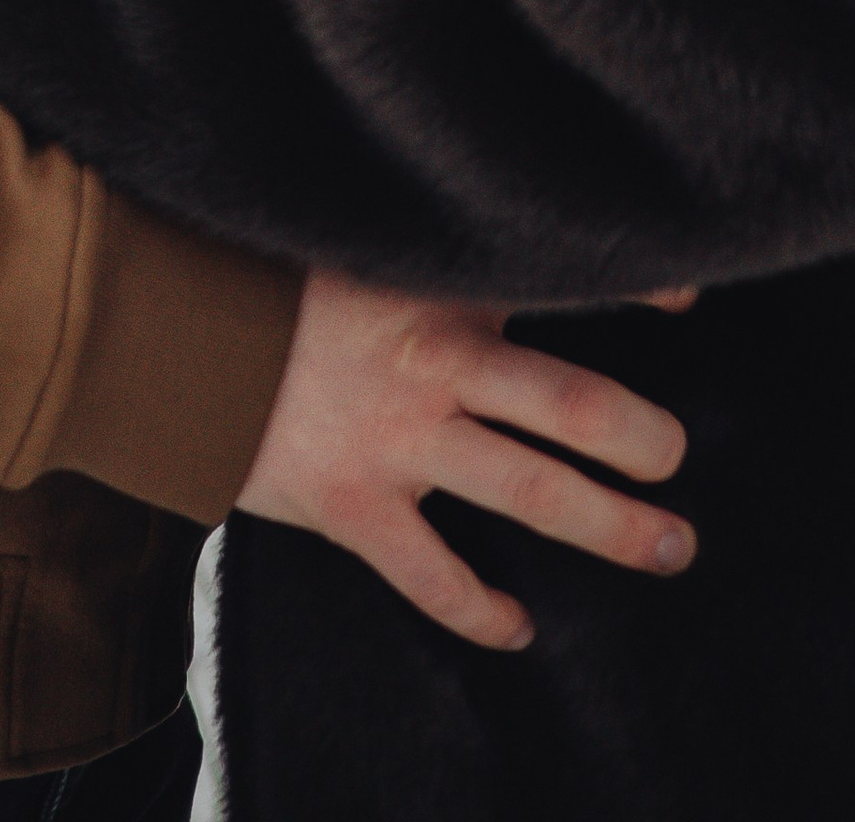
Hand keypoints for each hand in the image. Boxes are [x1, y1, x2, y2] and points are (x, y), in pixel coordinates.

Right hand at [235, 269, 693, 648]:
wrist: (163, 329)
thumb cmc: (258, 272)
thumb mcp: (348, 232)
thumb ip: (418, 242)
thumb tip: (478, 227)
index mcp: (439, 285)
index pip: (563, 281)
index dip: (638, 288)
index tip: (690, 301)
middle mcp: (436, 363)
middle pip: (573, 406)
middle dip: (644, 440)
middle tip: (678, 459)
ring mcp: (400, 441)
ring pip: (533, 492)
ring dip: (612, 524)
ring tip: (671, 546)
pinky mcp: (355, 506)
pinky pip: (435, 576)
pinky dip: (483, 609)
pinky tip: (519, 628)